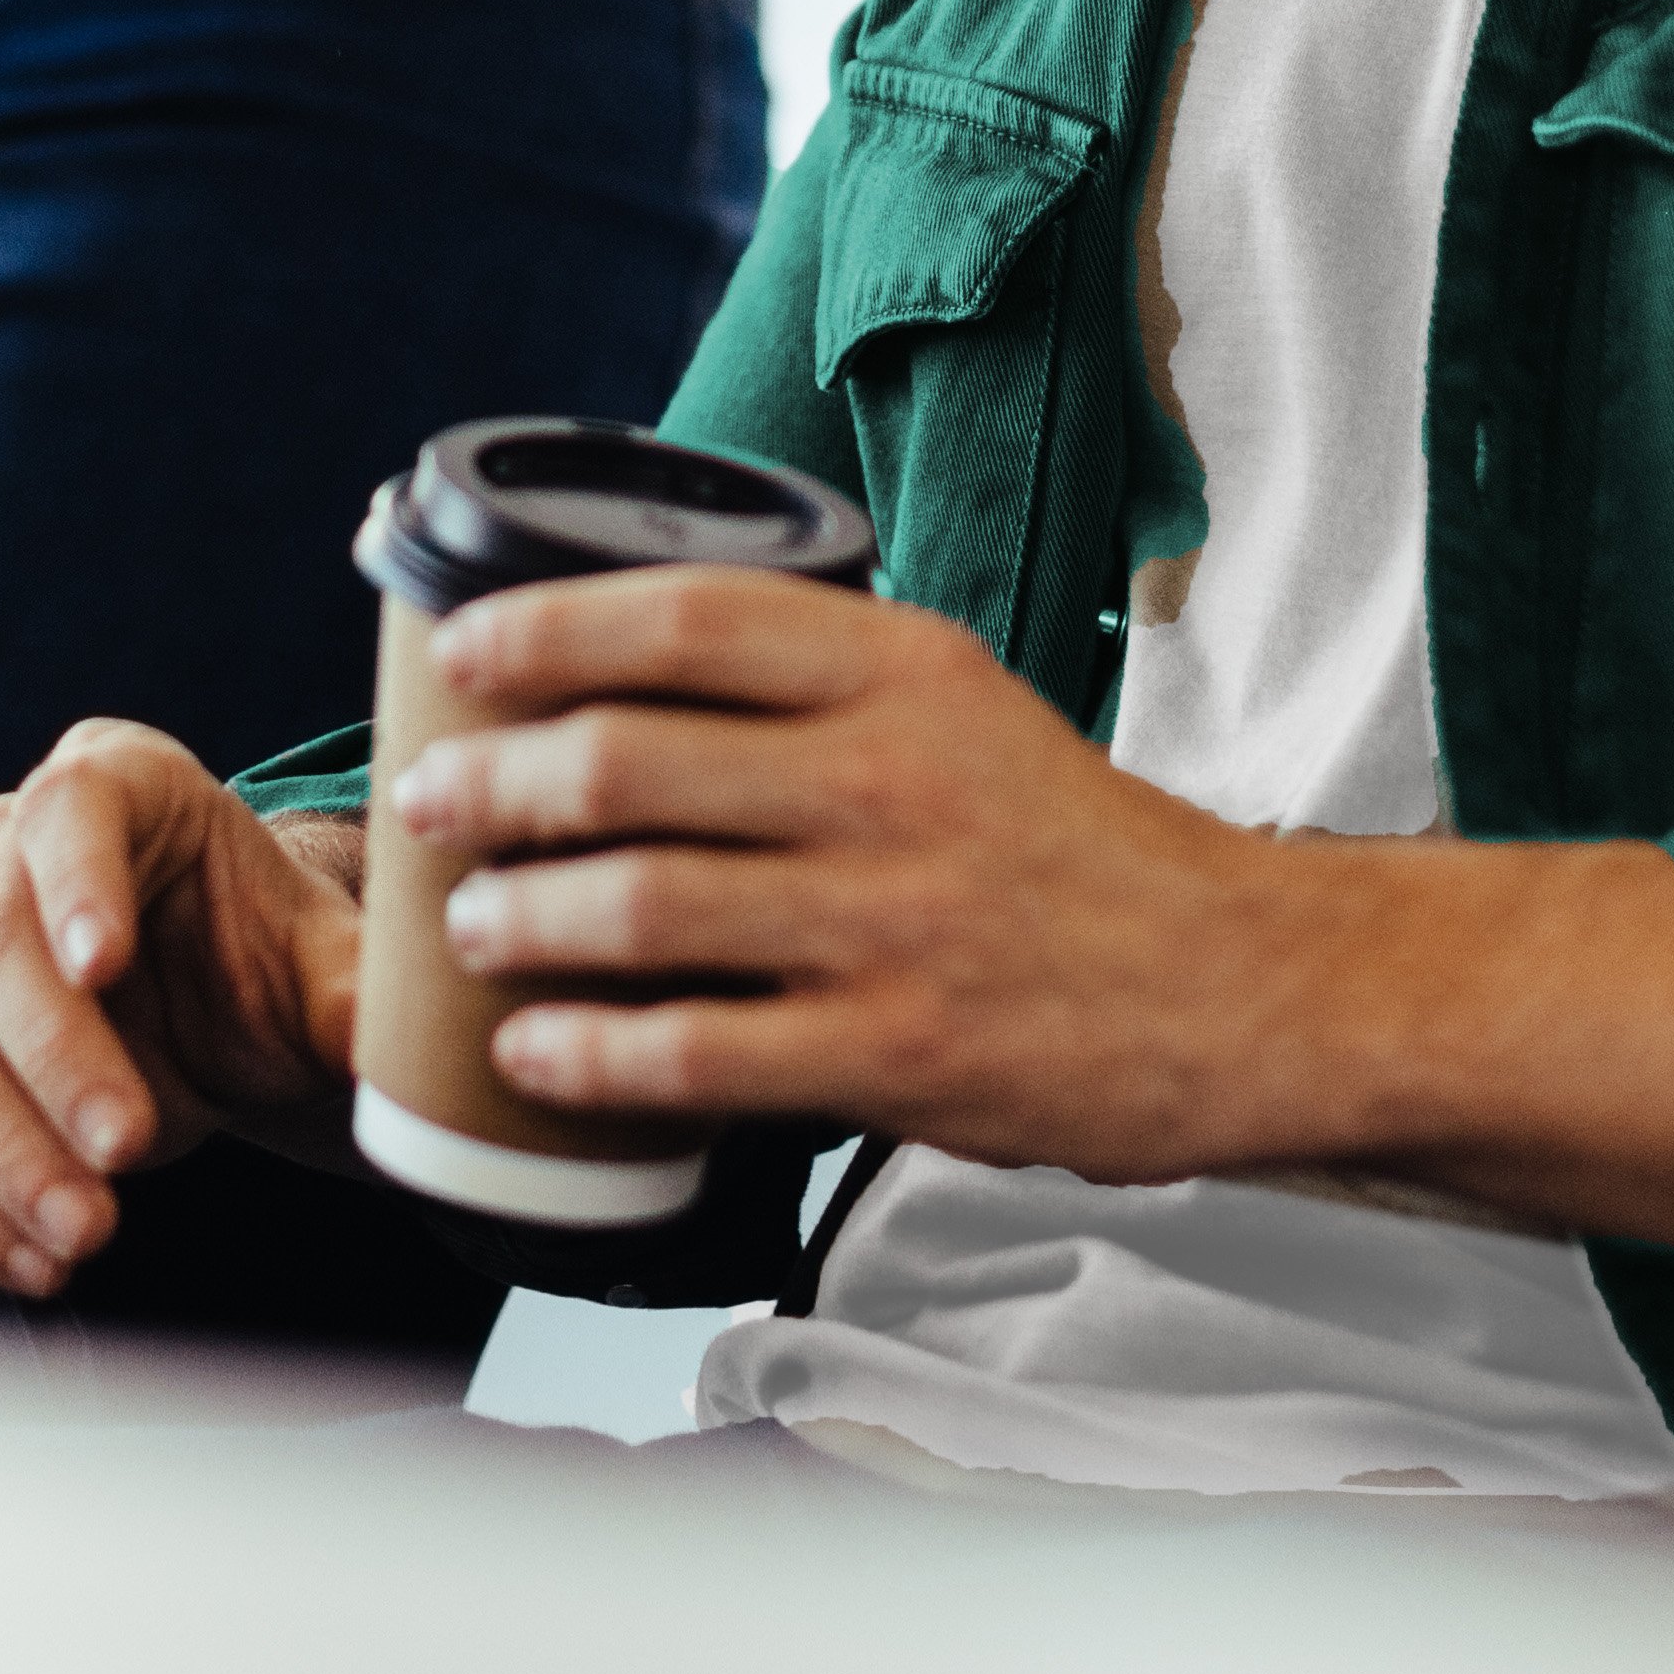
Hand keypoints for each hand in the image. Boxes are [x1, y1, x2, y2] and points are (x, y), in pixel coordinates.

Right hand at [0, 724, 366, 1298]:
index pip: (68, 808)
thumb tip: (409, 1057)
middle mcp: (3, 853)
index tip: (107, 966)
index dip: (76, 883)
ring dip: (2, 1146)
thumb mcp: (321, 967)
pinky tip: (31, 1261)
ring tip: (87, 1231)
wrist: (213, 1018)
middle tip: (128, 1147)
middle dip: (53, 1052)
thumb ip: (356, 998)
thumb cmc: (262, 962)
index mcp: (111, 785)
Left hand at [393, 571, 1673, 1268]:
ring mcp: (896, 923)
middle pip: (631, 762)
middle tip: (427, 801)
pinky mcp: (902, 1056)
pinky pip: (700, 1054)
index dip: (547, 626)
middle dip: (494, 783)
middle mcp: (894, 782)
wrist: (1246, 988)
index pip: (686, 617)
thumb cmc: (1076, 849)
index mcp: (907, 671)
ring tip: (470, 924)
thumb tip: (618, 679)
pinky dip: (592, 1053)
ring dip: (522, 917)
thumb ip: (817, 688)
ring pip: (643, 907)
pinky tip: (534, 1053)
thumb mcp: (963, 710)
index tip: (462, 652)